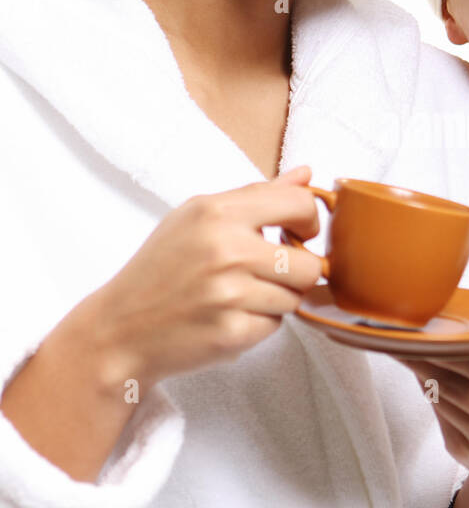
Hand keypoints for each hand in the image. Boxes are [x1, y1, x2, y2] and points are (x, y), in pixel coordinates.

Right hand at [78, 164, 323, 394]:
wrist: (119, 328)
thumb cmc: (160, 269)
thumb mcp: (196, 217)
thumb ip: (257, 195)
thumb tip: (306, 175)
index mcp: (217, 211)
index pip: (299, 203)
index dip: (309, 222)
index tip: (298, 234)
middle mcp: (226, 249)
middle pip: (310, 264)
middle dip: (296, 273)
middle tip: (266, 275)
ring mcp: (229, 293)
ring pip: (295, 298)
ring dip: (275, 300)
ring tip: (237, 296)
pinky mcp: (231, 332)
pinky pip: (276, 326)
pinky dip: (258, 325)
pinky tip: (227, 317)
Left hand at [399, 270, 468, 489]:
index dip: (451, 344)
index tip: (428, 325)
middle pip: (457, 383)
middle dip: (428, 358)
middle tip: (406, 335)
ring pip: (444, 399)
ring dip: (423, 374)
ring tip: (408, 350)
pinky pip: (440, 416)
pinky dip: (430, 393)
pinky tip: (423, 376)